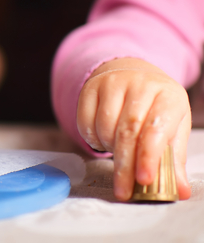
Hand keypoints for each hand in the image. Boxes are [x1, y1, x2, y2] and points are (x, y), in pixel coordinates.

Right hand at [77, 57, 191, 200]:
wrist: (132, 74)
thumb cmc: (156, 108)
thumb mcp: (174, 128)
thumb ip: (174, 160)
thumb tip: (180, 191)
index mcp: (168, 96)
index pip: (156, 129)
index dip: (149, 156)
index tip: (144, 180)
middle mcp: (140, 84)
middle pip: (128, 131)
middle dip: (125, 165)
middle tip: (123, 190)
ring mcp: (112, 83)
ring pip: (104, 127)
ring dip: (109, 149)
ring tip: (119, 153)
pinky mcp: (90, 87)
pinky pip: (85, 121)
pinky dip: (92, 139)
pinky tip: (104, 139)